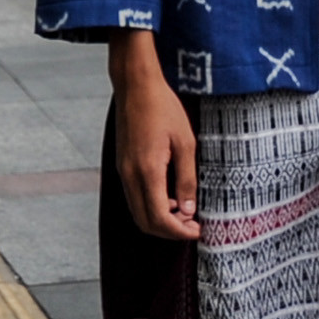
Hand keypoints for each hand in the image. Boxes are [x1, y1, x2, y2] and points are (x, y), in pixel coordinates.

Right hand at [105, 30, 199, 239]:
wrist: (136, 86)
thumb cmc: (163, 108)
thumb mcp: (185, 142)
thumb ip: (186, 178)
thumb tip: (188, 210)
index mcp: (147, 171)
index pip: (159, 218)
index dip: (178, 232)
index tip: (197, 231)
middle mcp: (129, 176)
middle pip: (145, 222)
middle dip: (169, 232)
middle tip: (192, 227)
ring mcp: (122, 172)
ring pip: (137, 212)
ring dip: (159, 220)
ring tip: (184, 213)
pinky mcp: (121, 166)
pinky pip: (134, 197)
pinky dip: (150, 206)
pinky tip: (169, 196)